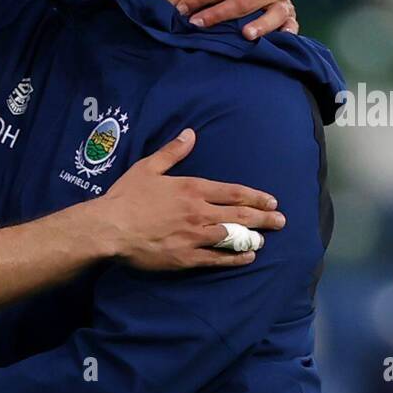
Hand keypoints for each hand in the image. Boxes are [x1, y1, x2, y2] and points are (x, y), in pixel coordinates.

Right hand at [100, 129, 284, 270]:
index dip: (257, 196)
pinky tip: (247, 258)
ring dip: (253, 238)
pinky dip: (235, 259)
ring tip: (266, 239)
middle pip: (240, 215)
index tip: (272, 200)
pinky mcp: (186, 257)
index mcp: (192, 189)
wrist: (110, 228)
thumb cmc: (127, 197)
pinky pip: (217, 259)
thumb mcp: (148, 167)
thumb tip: (190, 134)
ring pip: (233, 237)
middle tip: (281, 220)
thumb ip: (172, 152)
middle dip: (264, 217)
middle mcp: (199, 212)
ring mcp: (194, 236)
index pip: (234, 192)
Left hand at [175, 0, 298, 39]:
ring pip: (272, 15)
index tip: (182, 7)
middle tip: (194, 23)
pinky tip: (282, 38)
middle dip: (217, 14)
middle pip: (243, 3)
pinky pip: (291, 23)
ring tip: (245, 34)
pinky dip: (289, 31)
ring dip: (261, 26)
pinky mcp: (288, 12)